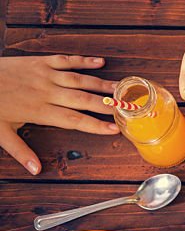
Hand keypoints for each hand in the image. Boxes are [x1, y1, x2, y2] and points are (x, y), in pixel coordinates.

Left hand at [0, 55, 118, 174]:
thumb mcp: (0, 132)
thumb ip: (20, 151)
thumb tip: (36, 170)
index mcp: (39, 110)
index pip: (73, 120)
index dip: (95, 125)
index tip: (113, 129)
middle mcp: (46, 92)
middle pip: (82, 99)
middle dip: (106, 104)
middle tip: (127, 108)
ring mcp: (44, 75)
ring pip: (78, 79)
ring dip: (101, 84)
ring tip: (121, 89)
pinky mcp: (39, 62)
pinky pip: (65, 60)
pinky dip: (83, 60)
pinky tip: (100, 62)